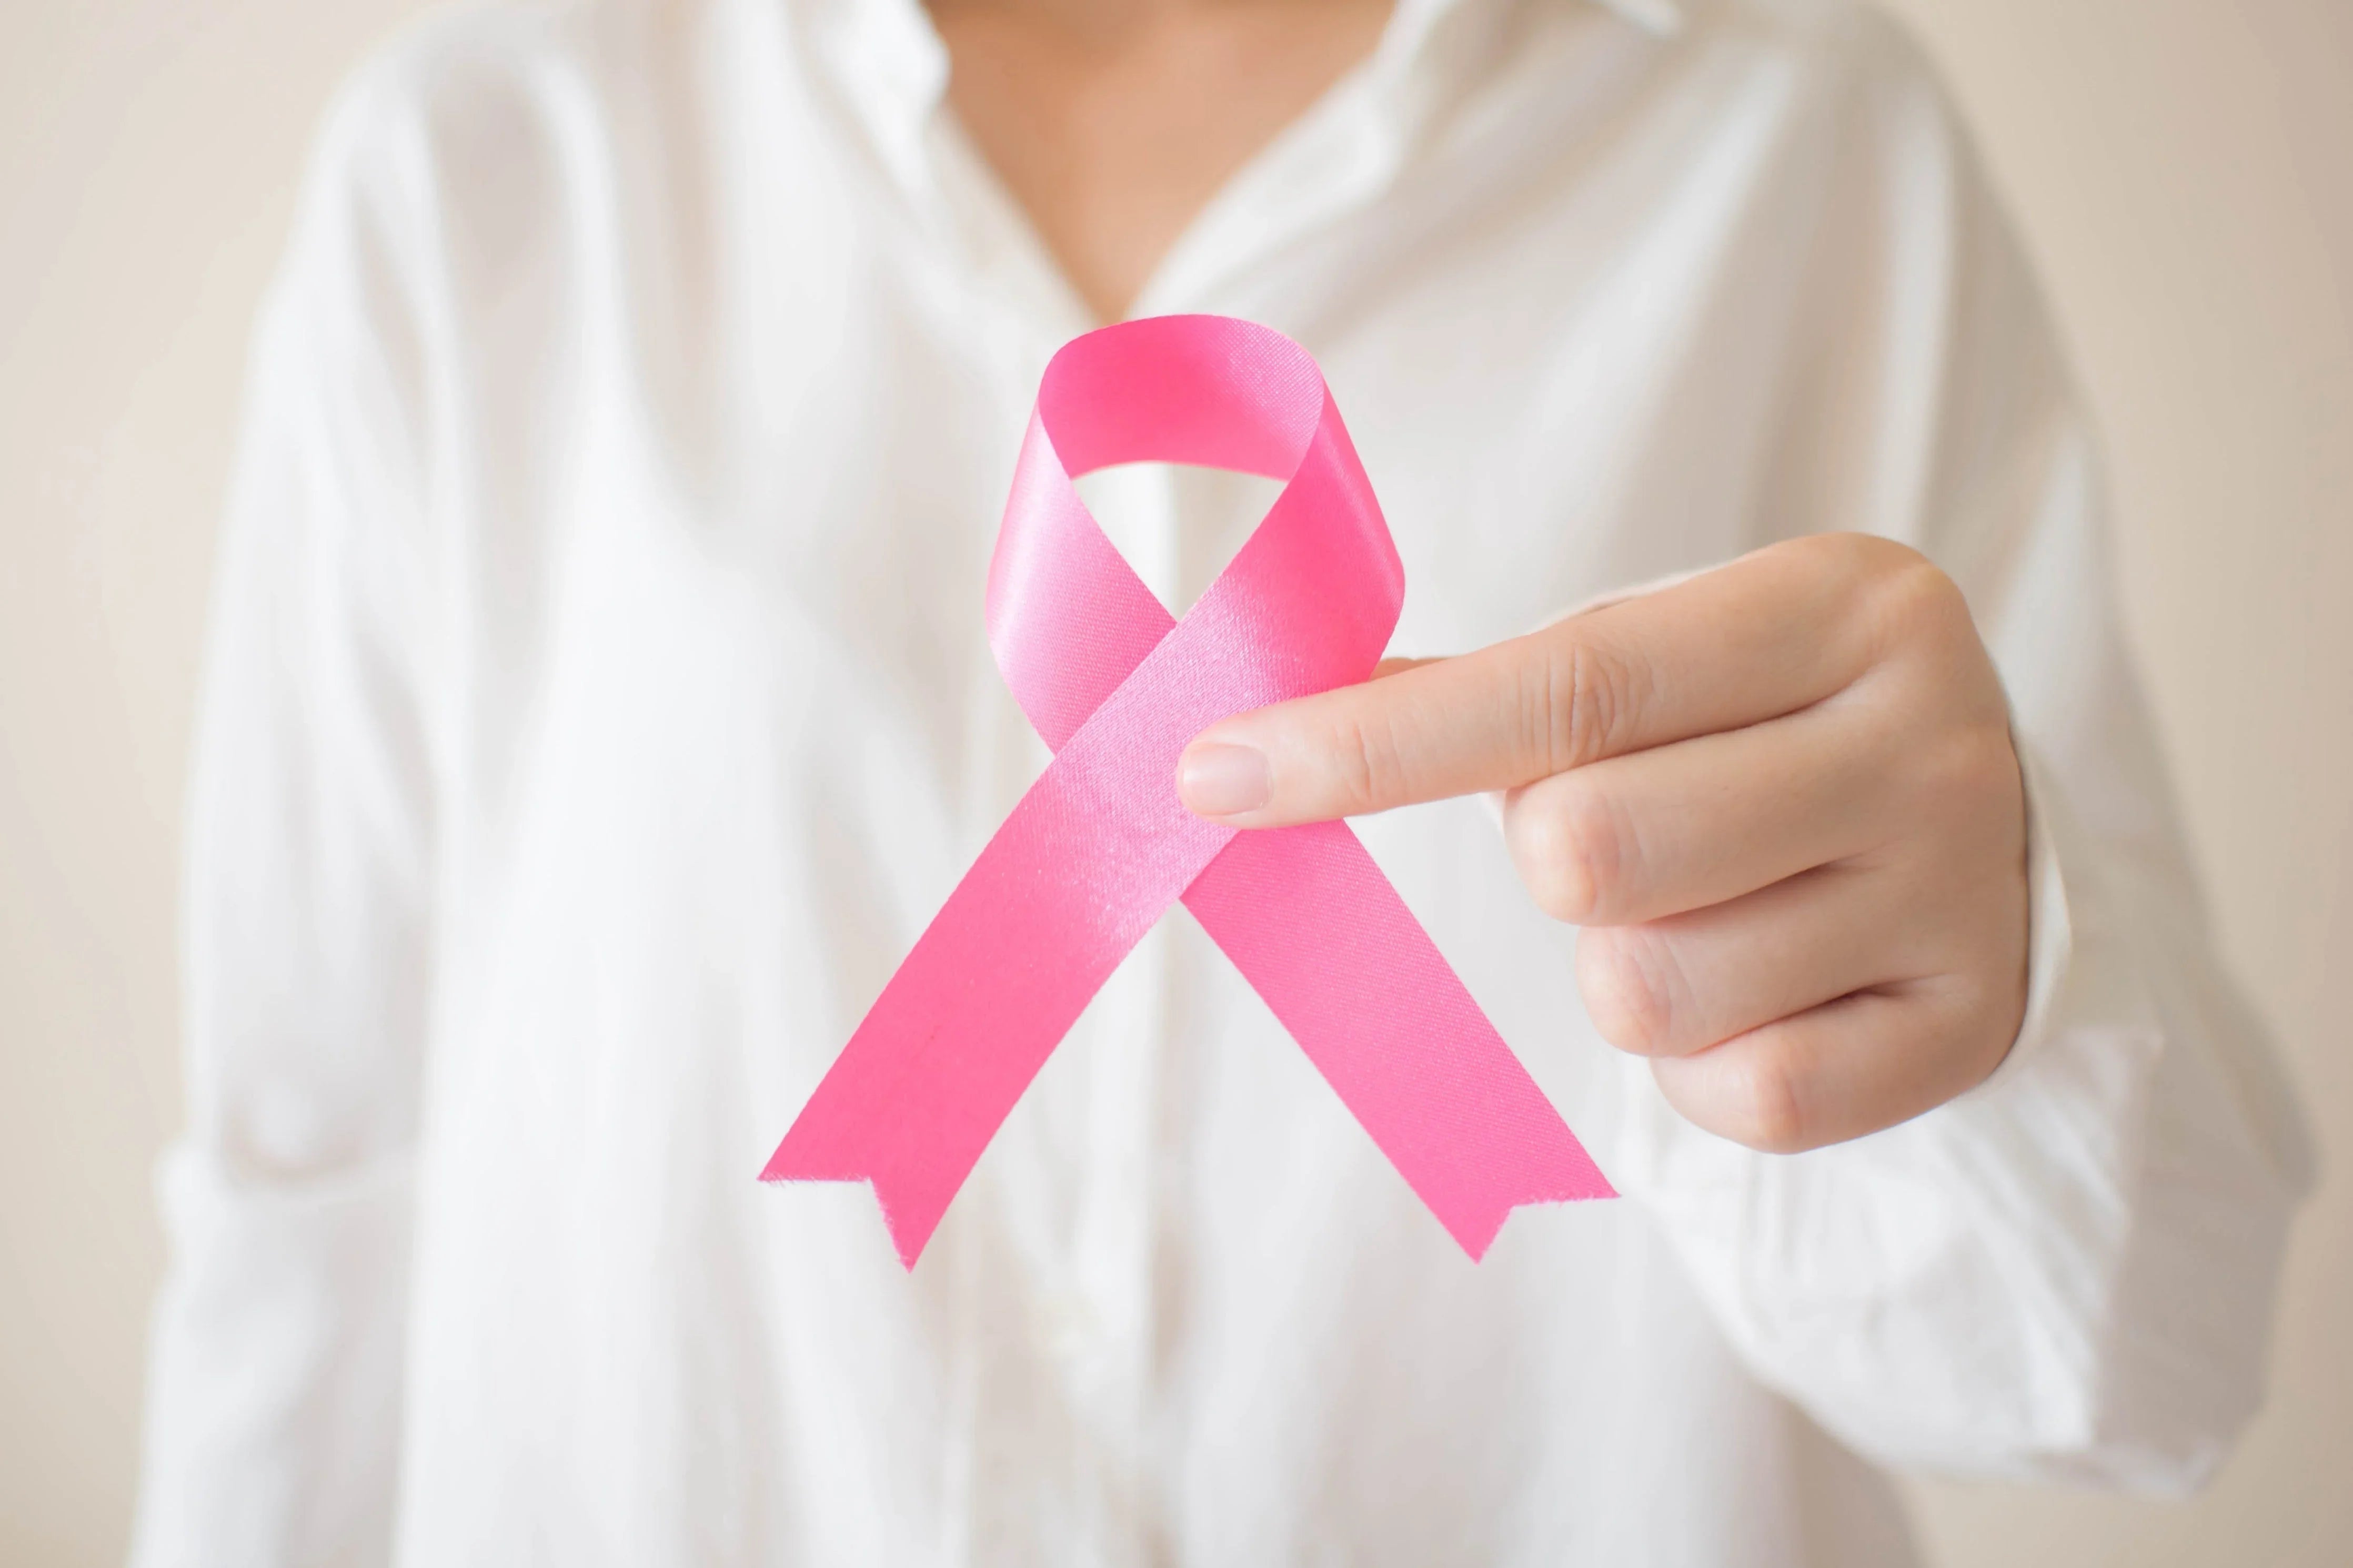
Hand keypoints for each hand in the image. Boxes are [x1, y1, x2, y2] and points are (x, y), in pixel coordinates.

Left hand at [1174, 534, 2029, 1152]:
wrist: (1990, 823)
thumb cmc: (1771, 729)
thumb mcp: (1674, 659)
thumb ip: (1494, 693)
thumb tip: (1261, 742)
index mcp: (1841, 603)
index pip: (1567, 684)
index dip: (1371, 745)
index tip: (1216, 772)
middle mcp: (1927, 739)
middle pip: (1592, 850)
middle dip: (1550, 860)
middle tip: (1607, 834)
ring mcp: (1963, 893)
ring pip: (1648, 990)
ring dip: (1624, 966)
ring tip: (1703, 908)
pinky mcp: (1969, 1032)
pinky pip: (1742, 1096)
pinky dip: (1702, 1065)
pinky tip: (1762, 988)